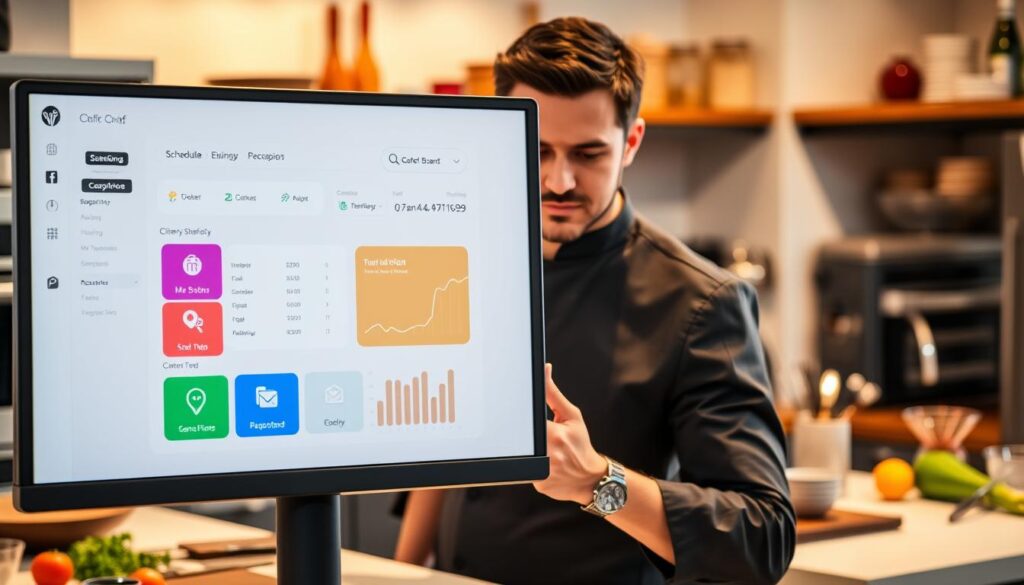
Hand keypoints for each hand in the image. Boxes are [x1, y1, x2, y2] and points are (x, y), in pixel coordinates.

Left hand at [533, 363, 607, 505]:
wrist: (591, 477)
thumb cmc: (581, 444)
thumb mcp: (572, 416)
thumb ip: (553, 394)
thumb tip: (544, 370)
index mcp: (555, 435)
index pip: (528, 421)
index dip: (520, 417)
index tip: (519, 417)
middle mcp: (548, 455)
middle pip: (522, 439)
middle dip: (524, 436)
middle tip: (541, 436)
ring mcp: (542, 472)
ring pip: (523, 455)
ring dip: (529, 451)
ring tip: (548, 451)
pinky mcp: (538, 484)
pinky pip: (527, 470)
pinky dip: (532, 466)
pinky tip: (547, 465)